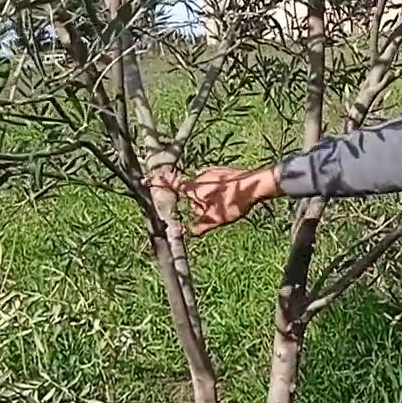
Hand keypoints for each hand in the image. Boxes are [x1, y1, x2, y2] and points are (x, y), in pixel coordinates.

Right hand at [146, 165, 282, 235]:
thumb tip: (188, 232)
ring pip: (202, 189)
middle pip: (190, 193)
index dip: (157, 183)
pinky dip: (217, 191)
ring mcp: (211, 171)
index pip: (171, 185)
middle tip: (213, 212)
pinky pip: (213, 183)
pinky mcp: (221, 170)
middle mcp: (200, 176)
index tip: (143, 181)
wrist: (257, 184)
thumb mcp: (216, 220)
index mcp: (194, 188)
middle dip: (197, 204)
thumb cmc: (235, 202)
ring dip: (208, 198)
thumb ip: (199, 226)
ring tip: (226, 205)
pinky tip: (229, 198)